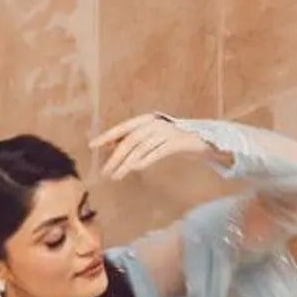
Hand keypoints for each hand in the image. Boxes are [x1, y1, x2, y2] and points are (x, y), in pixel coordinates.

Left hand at [91, 115, 214, 180]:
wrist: (205, 140)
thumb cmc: (176, 141)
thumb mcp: (153, 138)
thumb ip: (136, 140)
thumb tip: (112, 146)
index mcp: (148, 120)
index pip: (123, 128)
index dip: (107, 136)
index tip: (92, 145)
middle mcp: (155, 123)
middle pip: (130, 140)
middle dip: (115, 157)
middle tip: (104, 172)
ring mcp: (166, 132)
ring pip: (140, 148)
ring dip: (126, 164)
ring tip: (115, 176)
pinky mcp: (176, 142)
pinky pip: (156, 152)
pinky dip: (143, 160)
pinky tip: (133, 169)